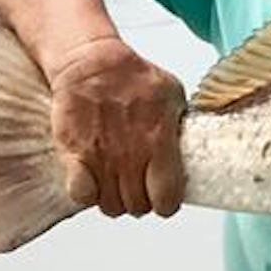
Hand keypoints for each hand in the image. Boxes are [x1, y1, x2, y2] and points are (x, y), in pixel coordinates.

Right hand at [45, 36, 187, 217]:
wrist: (92, 63)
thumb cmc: (134, 77)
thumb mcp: (174, 95)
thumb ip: (181, 126)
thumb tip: (196, 141)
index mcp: (159, 141)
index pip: (167, 197)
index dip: (168, 204)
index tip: (166, 199)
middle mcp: (130, 155)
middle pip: (138, 206)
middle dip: (142, 203)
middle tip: (141, 190)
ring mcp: (101, 157)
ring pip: (110, 205)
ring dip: (116, 200)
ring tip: (119, 186)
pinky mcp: (74, 155)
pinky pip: (81, 195)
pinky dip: (88, 194)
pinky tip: (94, 182)